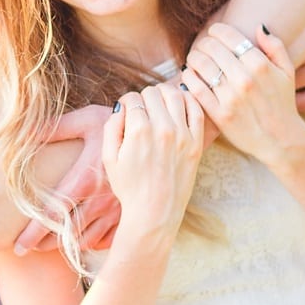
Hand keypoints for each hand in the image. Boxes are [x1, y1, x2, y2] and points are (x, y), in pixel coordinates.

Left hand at [14, 105, 119, 254]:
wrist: (154, 134)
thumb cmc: (114, 123)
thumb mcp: (85, 119)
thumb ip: (54, 128)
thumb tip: (21, 132)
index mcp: (86, 179)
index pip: (53, 214)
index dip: (33, 234)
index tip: (17, 247)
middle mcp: (102, 200)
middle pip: (66, 234)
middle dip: (43, 244)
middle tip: (25, 248)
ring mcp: (117, 210)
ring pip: (86, 240)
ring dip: (65, 246)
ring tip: (47, 245)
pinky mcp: (129, 214)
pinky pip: (107, 240)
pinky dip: (91, 243)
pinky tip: (79, 239)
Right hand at [102, 82, 204, 238]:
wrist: (154, 211)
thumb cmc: (129, 187)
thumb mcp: (108, 158)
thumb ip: (112, 127)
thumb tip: (121, 107)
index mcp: (138, 131)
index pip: (133, 98)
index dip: (126, 102)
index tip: (127, 111)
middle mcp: (162, 129)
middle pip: (153, 93)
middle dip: (144, 97)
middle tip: (143, 109)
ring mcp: (183, 135)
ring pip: (175, 95)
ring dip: (164, 94)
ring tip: (160, 102)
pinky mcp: (196, 143)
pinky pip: (196, 110)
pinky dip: (188, 100)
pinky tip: (180, 103)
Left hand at [181, 23, 304, 165]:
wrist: (281, 140)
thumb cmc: (283, 104)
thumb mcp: (287, 72)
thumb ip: (275, 46)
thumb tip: (258, 26)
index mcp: (260, 64)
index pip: (228, 36)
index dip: (216, 31)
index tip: (213, 33)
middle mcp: (244, 79)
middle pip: (211, 48)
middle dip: (204, 44)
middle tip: (203, 48)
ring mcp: (231, 97)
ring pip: (200, 65)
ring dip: (194, 58)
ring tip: (195, 60)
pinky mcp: (219, 114)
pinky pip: (196, 88)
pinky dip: (189, 77)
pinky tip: (190, 75)